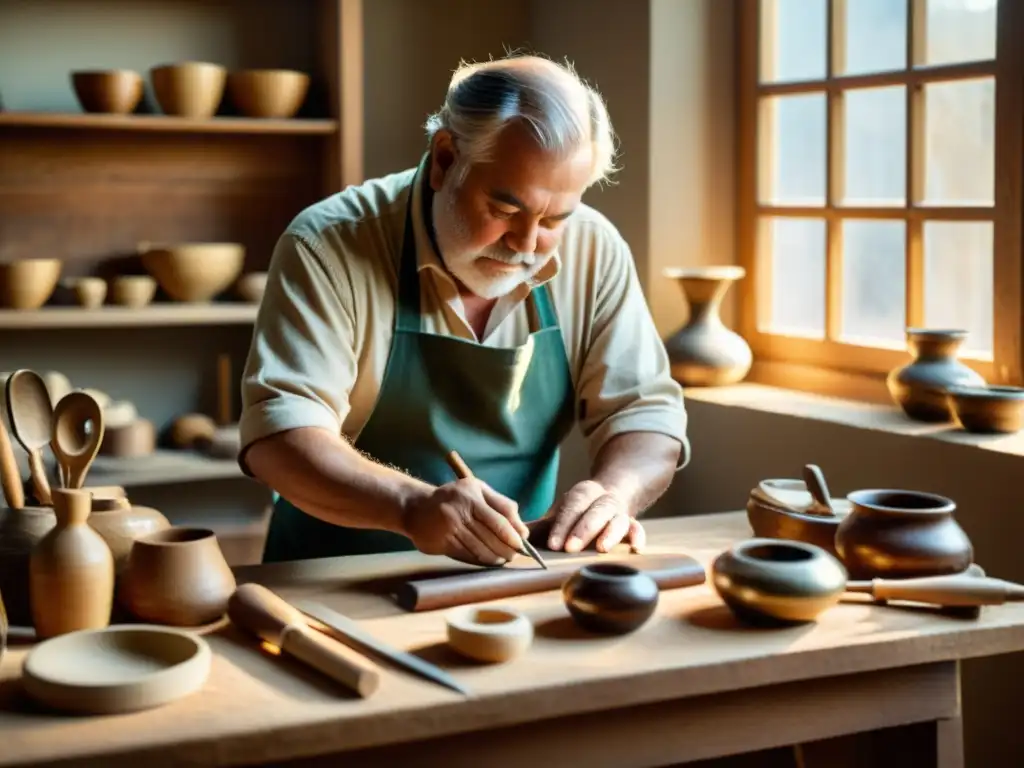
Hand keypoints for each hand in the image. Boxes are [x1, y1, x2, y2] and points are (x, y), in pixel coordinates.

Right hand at [402, 478, 528, 565]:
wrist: (415, 506)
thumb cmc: (454, 497)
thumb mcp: (477, 490)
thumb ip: (501, 505)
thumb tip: (522, 529)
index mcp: (471, 496)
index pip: (498, 521)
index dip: (512, 536)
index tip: (522, 545)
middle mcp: (458, 511)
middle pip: (489, 537)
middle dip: (505, 549)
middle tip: (515, 555)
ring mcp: (448, 528)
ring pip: (478, 549)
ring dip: (493, 557)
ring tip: (502, 560)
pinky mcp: (440, 542)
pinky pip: (465, 554)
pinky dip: (479, 560)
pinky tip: (486, 560)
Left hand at [544, 480, 645, 553]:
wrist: (610, 496)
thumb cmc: (578, 512)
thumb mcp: (559, 514)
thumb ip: (539, 527)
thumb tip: (513, 539)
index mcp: (583, 494)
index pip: (572, 507)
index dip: (562, 525)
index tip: (553, 544)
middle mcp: (602, 500)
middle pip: (595, 512)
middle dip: (583, 529)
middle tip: (570, 548)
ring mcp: (619, 512)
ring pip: (617, 519)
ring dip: (610, 533)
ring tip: (602, 549)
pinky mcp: (631, 524)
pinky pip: (637, 528)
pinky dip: (638, 537)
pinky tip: (635, 549)